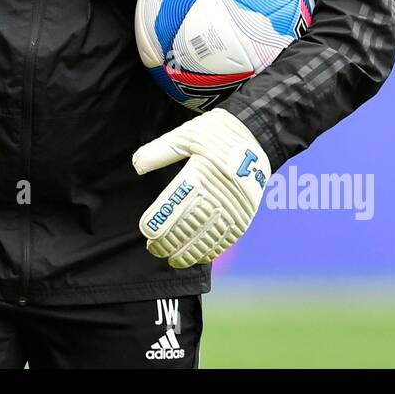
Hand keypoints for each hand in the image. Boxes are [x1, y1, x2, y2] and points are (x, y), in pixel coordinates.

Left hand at [131, 108, 270, 267]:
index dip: (162, 220)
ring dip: (191, 250)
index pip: (177, 202)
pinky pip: (229, 235)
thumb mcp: (185, 134)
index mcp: (202, 171)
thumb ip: (160, 151)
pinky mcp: (247, 211)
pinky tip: (200, 257)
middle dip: (172, 240)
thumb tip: (137, 166)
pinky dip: (213, 248)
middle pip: (192, 222)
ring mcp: (236, 204)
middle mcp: (219, 191)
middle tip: (155, 250)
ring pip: (210, 234)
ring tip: (174, 260)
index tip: (147, 232)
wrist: (257, 134)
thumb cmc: (215, 134)